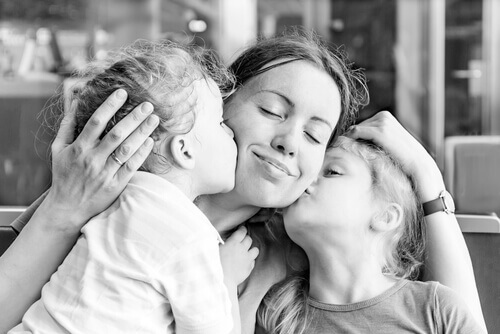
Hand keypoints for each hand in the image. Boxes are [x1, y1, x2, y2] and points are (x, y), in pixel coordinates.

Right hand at [44, 89, 158, 232]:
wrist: (67, 208)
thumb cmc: (64, 175)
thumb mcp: (58, 150)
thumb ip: (66, 126)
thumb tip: (74, 103)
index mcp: (79, 148)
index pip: (96, 122)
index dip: (109, 106)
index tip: (122, 93)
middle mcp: (92, 159)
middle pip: (116, 134)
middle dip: (133, 117)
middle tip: (147, 104)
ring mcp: (105, 172)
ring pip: (126, 149)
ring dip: (141, 133)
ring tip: (154, 119)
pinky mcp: (115, 184)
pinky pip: (131, 166)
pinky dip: (141, 153)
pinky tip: (150, 141)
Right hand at [219, 226, 258, 286]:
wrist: (222, 280)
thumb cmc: (215, 264)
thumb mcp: (215, 250)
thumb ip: (219, 243)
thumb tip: (220, 240)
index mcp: (233, 242)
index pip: (242, 231)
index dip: (242, 230)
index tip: (241, 230)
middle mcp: (242, 249)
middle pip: (249, 239)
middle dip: (246, 239)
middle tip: (241, 242)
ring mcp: (247, 259)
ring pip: (255, 250)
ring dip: (251, 250)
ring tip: (246, 252)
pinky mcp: (249, 268)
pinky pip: (253, 261)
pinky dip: (250, 261)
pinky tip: (244, 263)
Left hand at [346, 111, 445, 200]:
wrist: (419, 165)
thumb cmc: (403, 158)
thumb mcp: (388, 143)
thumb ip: (375, 138)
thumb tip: (354, 141)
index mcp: (385, 117)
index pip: (361, 125)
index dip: (353, 136)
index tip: (345, 147)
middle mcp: (383, 116)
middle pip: (356, 126)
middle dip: (350, 138)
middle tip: (343, 150)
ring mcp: (383, 122)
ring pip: (354, 129)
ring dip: (349, 140)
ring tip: (345, 152)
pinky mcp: (381, 131)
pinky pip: (356, 132)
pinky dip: (348, 139)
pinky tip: (345, 149)